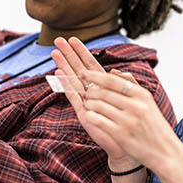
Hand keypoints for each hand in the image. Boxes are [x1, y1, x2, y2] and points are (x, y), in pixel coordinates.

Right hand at [51, 37, 135, 163]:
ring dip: (64, 66)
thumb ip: (124, 83)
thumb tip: (115, 69)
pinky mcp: (83, 113)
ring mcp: (85, 102)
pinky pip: (73, 96)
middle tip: (57, 40)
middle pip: (78, 69)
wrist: (125, 144)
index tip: (73, 39)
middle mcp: (91, 92)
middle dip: (68, 54)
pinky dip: (66, 85)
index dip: (82, 52)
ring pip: (73, 80)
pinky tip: (59, 74)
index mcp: (102, 86)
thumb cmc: (125, 121)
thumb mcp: (128, 97)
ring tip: (55, 53)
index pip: (90, 65)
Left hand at [80, 70, 177, 170]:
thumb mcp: (148, 101)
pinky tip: (90, 116)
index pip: (113, 80)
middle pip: (103, 92)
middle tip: (86, 93)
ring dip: (89, 104)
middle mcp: (135, 106)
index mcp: (142, 95)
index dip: (95, 76)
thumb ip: (131, 84)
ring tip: (88, 105)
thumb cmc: (155, 126)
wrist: (165, 152)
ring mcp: (128, 121)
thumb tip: (113, 71)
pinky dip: (90, 116)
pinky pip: (98, 120)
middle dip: (90, 91)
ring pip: (98, 105)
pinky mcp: (120, 135)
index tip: (83, 74)